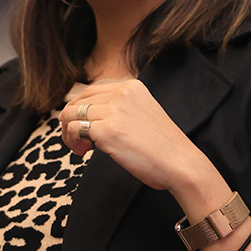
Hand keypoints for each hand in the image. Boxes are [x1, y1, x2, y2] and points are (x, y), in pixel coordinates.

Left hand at [60, 79, 212, 192]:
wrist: (180, 164)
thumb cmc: (162, 147)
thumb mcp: (142, 113)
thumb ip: (119, 108)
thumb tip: (85, 113)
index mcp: (131, 87)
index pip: (91, 90)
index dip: (81, 109)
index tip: (83, 126)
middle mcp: (122, 93)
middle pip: (78, 101)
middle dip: (71, 120)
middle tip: (78, 140)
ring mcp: (114, 110)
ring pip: (70, 114)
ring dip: (69, 134)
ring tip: (80, 148)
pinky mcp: (107, 130)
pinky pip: (74, 129)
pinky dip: (72, 141)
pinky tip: (84, 152)